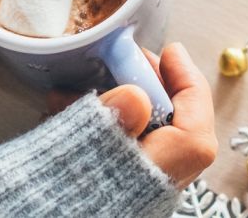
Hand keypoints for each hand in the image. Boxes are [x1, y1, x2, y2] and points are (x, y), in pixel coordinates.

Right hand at [48, 43, 217, 187]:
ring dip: (112, 107)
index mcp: (157, 174)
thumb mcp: (80, 147)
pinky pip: (111, 153)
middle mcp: (151, 188)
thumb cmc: (52, 194)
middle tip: (123, 62)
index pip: (195, 126)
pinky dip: (94, 129)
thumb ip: (113, 119)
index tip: (171, 52)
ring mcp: (130, 193)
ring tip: (73, 91)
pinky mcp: (106, 193)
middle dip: (146, 88)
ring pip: (137, 138)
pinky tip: (60, 112)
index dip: (187, 83)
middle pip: (170, 128)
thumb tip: (136, 97)